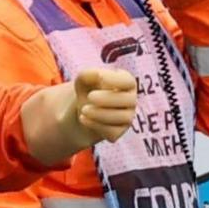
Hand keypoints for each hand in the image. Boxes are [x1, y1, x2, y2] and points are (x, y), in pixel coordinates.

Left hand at [25, 66, 141, 159]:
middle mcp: (129, 101)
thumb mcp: (81, 81)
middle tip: (89, 98)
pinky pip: (113, 132)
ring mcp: (126, 118)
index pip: (129, 81)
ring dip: (102, 115)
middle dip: (107, 100)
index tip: (95, 78)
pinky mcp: (118, 133)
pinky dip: (98, 126)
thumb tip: (91, 75)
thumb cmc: (84, 91)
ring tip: (83, 110)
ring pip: (122, 119)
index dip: (113, 80)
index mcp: (125, 84)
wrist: (79, 112)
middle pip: (127, 101)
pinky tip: (84, 119)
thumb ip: (86, 76)